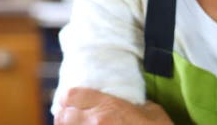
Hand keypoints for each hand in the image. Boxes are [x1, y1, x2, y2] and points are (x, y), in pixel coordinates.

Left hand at [55, 87, 171, 124]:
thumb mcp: (153, 112)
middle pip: (63, 115)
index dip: (68, 97)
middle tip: (71, 116)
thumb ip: (138, 105)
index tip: (70, 99)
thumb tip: (132, 103)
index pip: (72, 95)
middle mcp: (96, 123)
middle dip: (64, 115)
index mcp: (109, 107)